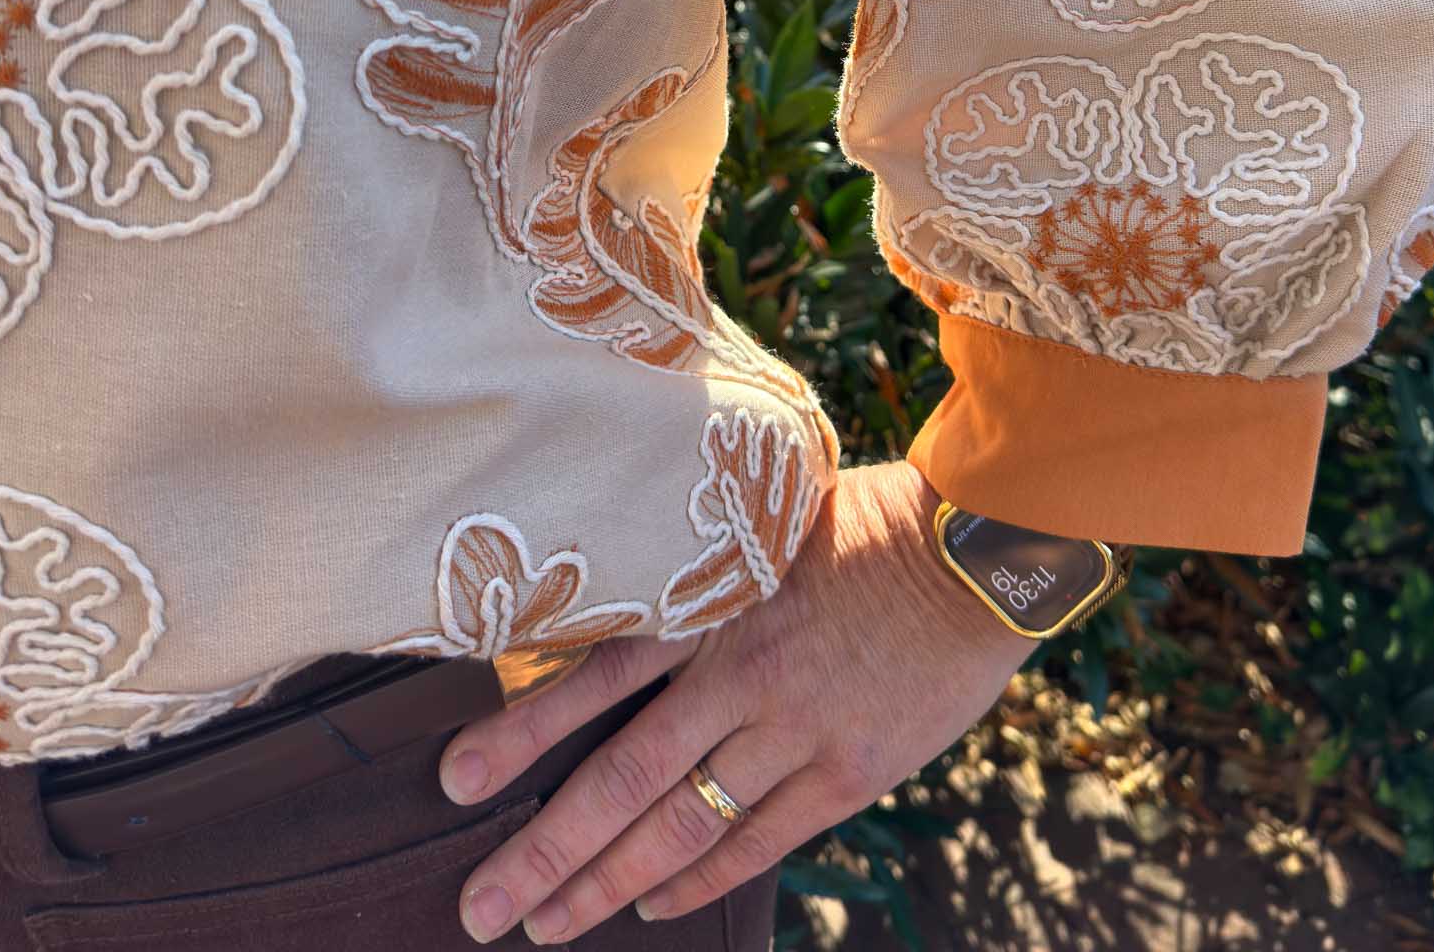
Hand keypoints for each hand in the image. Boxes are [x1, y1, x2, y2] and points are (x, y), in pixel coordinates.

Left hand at [441, 460, 1029, 941]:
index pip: (594, 681)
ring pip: (681, 827)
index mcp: (709, 602)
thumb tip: (622, 603)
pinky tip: (655, 904)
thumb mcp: (765, 523)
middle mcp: (739, 674)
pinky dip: (701, 879)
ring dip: (606, 884)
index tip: (456, 782)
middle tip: (481, 908)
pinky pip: (759, 841)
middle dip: (544, 853)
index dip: (522, 735)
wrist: (977, 551)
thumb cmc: (868, 521)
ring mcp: (794, 730)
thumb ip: (699, 574)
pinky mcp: (848, 771)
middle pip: (622, 781)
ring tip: (547, 925)